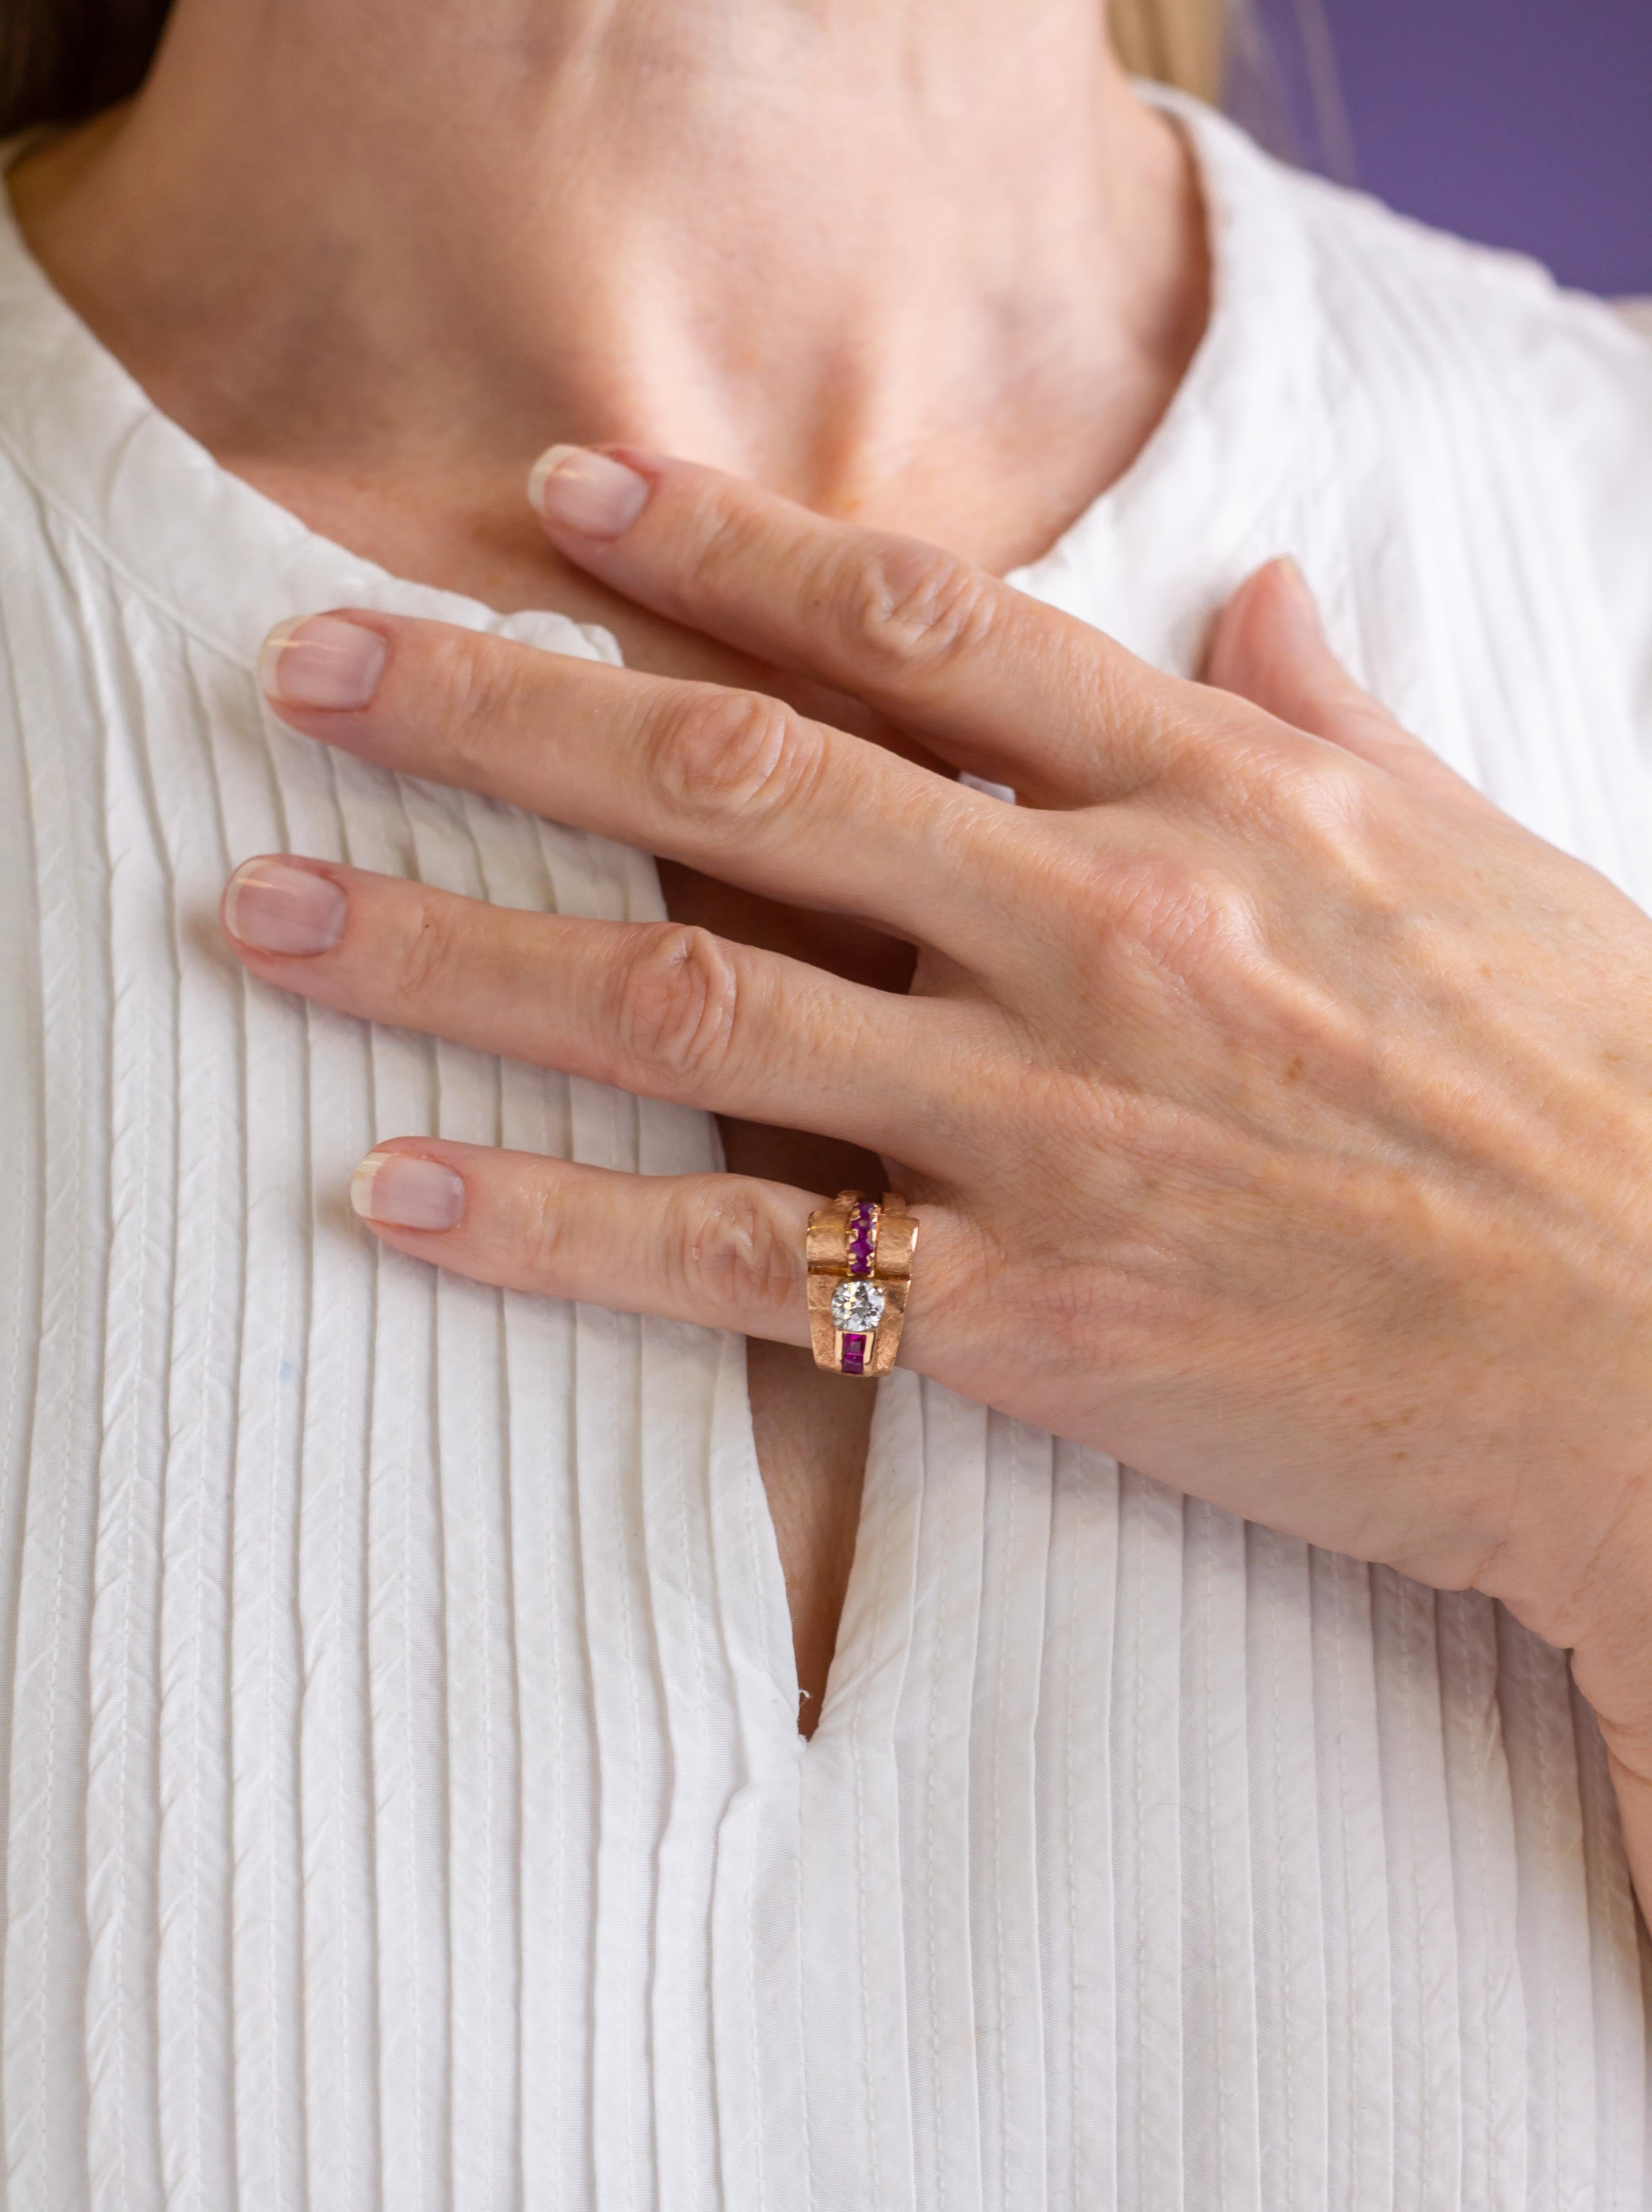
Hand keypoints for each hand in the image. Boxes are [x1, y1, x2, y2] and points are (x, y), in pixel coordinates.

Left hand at [224, 450, 1651, 1868]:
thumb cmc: (1603, 1100)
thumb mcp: (1484, 860)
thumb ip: (1334, 720)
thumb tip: (1255, 594)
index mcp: (1218, 806)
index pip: (922, 629)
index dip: (724, 547)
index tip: (563, 493)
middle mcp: (1104, 936)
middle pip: (743, 781)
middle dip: (501, 709)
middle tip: (304, 663)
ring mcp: (1056, 1126)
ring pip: (692, 1003)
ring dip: (452, 951)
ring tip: (263, 912)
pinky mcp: (1037, 1319)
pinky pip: (748, 1261)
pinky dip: (556, 1229)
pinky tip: (396, 1190)